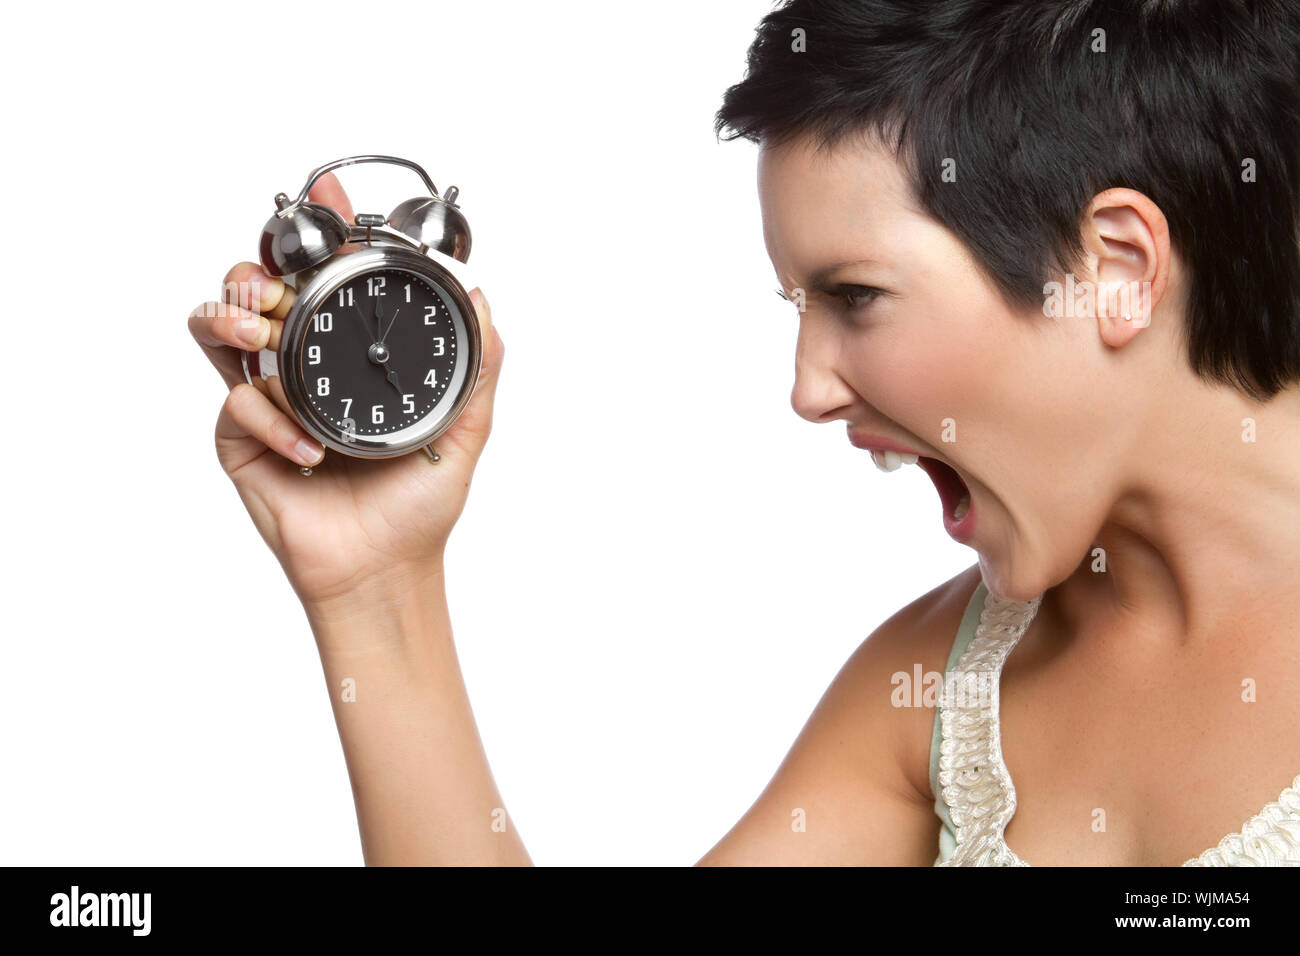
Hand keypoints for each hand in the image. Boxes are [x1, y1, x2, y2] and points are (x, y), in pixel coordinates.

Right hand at [189, 172, 504, 615]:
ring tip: (263, 338)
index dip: (318, 231)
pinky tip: (310, 451)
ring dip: (234, 320)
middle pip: (254, 287)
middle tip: (276, 288)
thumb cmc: (417, 503)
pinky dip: (270, 420)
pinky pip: (235, 405)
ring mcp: (265, 400)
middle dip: (254, 272)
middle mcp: (301, 365)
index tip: (326, 195)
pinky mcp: (240, 441)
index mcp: (348, 353)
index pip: (324, 278)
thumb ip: (480, 365)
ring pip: (219, 327)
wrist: (384, 568)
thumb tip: (483, 297)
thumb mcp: (465, 429)